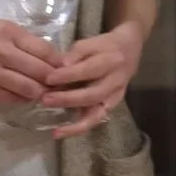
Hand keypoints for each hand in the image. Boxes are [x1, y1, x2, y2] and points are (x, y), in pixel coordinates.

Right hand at [0, 21, 59, 103]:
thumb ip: (20, 41)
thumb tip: (51, 58)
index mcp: (7, 31)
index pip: (45, 50)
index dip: (60, 63)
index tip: (68, 70)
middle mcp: (1, 51)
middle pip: (42, 71)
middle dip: (55, 81)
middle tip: (62, 87)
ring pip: (30, 88)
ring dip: (41, 93)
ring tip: (44, 94)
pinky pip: (12, 99)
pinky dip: (23, 100)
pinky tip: (24, 96)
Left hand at [44, 22, 147, 136]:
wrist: (129, 50)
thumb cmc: (105, 46)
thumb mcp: (90, 42)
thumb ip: (76, 53)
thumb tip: (60, 66)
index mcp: (111, 61)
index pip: (88, 70)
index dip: (68, 75)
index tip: (48, 78)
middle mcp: (116, 81)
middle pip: (92, 95)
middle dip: (68, 99)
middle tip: (46, 99)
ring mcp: (116, 96)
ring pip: (97, 113)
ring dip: (75, 123)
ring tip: (56, 129)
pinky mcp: (113, 106)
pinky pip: (96, 120)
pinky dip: (80, 128)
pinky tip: (61, 133)